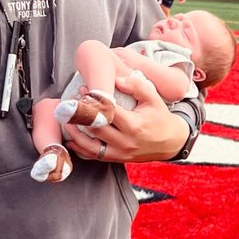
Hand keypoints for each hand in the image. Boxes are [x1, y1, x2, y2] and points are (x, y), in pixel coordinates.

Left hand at [64, 71, 188, 164]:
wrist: (171, 142)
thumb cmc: (160, 117)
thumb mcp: (153, 98)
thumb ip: (136, 86)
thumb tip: (116, 79)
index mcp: (134, 125)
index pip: (108, 112)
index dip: (93, 101)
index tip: (83, 91)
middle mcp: (126, 142)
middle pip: (96, 130)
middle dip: (80, 117)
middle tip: (70, 105)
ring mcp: (120, 153)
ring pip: (91, 147)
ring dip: (75, 135)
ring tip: (67, 123)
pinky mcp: (117, 159)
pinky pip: (95, 157)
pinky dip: (81, 150)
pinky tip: (72, 140)